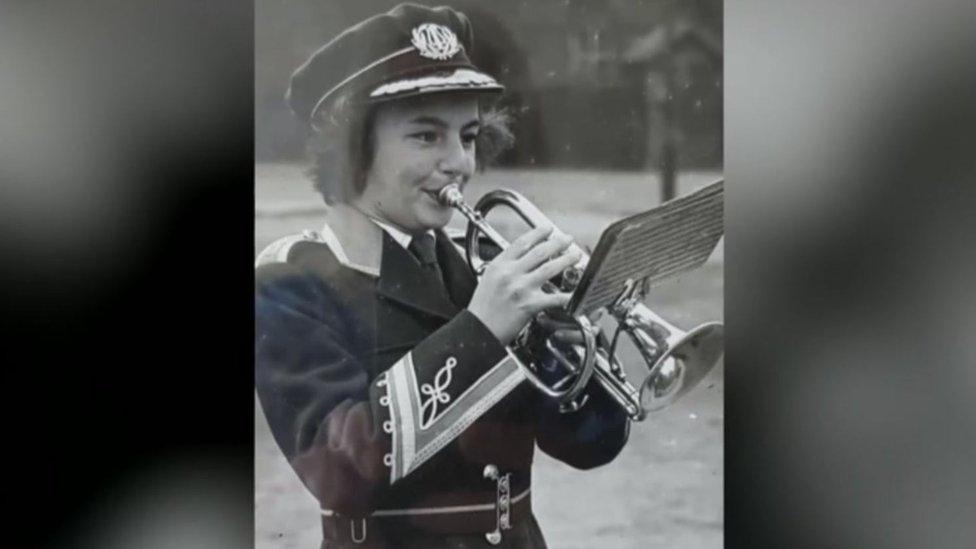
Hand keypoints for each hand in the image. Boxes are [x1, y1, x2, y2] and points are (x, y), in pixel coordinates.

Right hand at [467, 226, 581, 344]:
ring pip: (550, 268)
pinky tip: (576, 292)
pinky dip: (568, 295)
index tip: (548, 229)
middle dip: (558, 243)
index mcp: (499, 265)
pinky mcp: (530, 304)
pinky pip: (554, 297)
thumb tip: (521, 258)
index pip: (522, 242)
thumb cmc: (482, 309)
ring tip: (575, 255)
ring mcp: (522, 288)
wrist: (478, 330)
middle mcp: (511, 273)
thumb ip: (505, 267)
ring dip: (566, 259)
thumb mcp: (488, 278)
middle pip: (540, 251)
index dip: (538, 233)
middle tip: (568, 239)